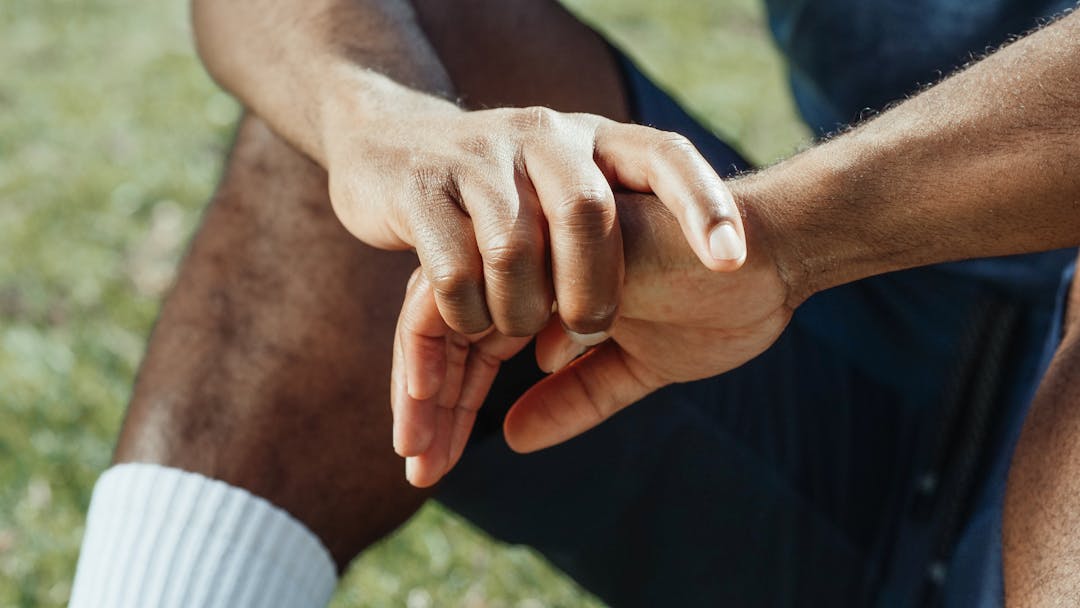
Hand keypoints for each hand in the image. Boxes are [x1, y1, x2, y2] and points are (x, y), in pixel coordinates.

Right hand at [325, 102, 747, 340]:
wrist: (389, 144)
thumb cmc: (501, 195)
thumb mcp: (565, 198)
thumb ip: (614, 240)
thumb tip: (680, 305)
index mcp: (594, 140)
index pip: (666, 156)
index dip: (703, 205)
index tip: (732, 261)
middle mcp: (543, 137)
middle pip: (586, 213)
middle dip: (592, 291)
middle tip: (591, 333)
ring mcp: (479, 158)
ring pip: (513, 251)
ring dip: (521, 311)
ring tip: (516, 331)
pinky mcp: (422, 189)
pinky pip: (453, 268)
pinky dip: (467, 313)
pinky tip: (468, 324)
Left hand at [392, 190, 795, 486]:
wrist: (763, 257)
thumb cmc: (713, 305)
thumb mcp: (633, 370)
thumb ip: (575, 397)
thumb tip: (514, 438)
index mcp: (548, 291)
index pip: (475, 346)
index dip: (449, 405)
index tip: (433, 460)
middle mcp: (530, 267)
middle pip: (444, 331)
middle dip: (425, 402)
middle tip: (415, 462)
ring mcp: (527, 247)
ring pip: (437, 310)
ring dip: (423, 385)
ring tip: (418, 447)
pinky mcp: (529, 237)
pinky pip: (456, 287)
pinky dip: (432, 342)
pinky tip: (429, 398)